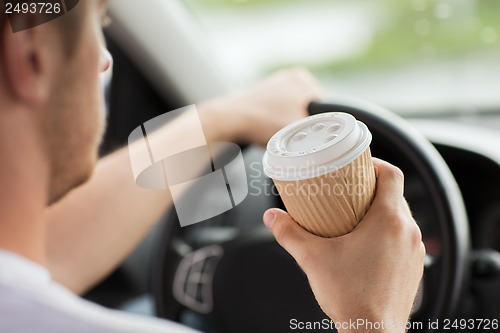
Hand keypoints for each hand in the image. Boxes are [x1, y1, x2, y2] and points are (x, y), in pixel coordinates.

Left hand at [198, 68, 324, 145]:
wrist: (229, 119)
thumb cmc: (262, 121)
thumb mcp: (299, 129)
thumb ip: (320, 129)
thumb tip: (330, 135)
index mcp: (304, 80)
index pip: (326, 108)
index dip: (320, 126)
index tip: (312, 136)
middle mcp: (290, 77)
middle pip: (309, 110)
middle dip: (303, 124)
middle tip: (293, 136)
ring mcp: (274, 83)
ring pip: (292, 111)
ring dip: (288, 123)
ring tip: (277, 132)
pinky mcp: (261, 93)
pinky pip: (277, 110)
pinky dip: (275, 120)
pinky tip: (268, 128)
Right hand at [262, 159, 424, 332]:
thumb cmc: (350, 297)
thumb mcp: (312, 258)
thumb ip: (289, 233)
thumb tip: (272, 218)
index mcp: (388, 221)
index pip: (392, 175)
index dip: (376, 164)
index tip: (359, 166)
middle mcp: (407, 232)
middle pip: (395, 194)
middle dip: (372, 189)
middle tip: (348, 191)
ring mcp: (414, 250)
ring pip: (400, 217)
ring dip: (381, 211)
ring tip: (355, 216)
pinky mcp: (414, 267)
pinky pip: (403, 237)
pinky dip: (388, 232)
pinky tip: (367, 244)